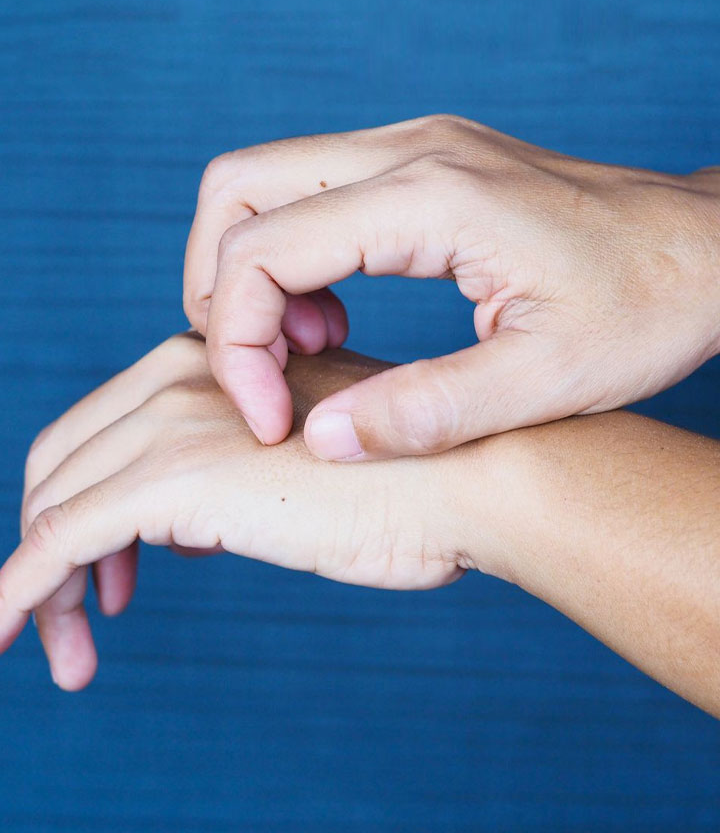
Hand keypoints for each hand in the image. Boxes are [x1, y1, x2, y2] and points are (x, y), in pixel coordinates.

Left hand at [4, 334, 465, 689]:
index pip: (100, 431)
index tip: (113, 582)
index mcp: (209, 362)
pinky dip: (20, 592)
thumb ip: (233, 481)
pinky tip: (7, 634)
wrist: (471, 475)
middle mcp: (178, 374)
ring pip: (54, 505)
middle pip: (62, 461)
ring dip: (42, 588)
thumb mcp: (302, 471)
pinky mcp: (172, 479)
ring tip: (67, 655)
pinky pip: (58, 542)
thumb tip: (178, 533)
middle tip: (84, 623)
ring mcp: (174, 420)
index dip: (83, 503)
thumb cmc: (410, 482)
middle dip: (52, 546)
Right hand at [183, 114, 719, 458]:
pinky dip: (295, 255)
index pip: (261, 247)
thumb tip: (317, 440)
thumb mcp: (546, 381)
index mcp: (430, 197)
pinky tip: (338, 321)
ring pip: (268, 180)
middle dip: (217, 287)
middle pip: (237, 185)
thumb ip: (427, 412)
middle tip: (259, 376)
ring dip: (253, 270)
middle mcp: (409, 149)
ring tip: (304, 356)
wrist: (708, 248)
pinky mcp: (427, 160)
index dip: (236, 343)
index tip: (272, 421)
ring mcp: (417, 145)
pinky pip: (317, 190)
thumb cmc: (646, 308)